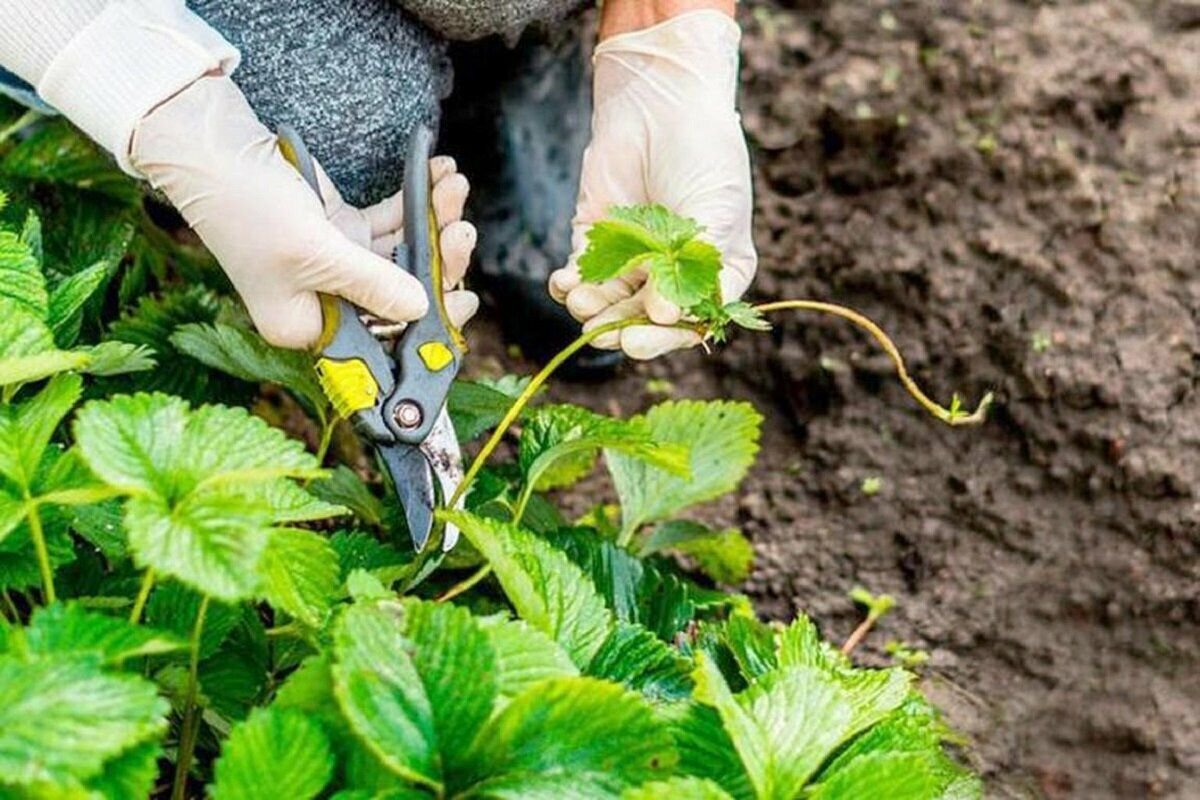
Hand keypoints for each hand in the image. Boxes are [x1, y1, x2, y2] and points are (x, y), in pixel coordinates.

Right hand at [130, 76, 477, 348]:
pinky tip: (437, 176)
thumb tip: (423, 308)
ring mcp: (335, 265)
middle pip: (401, 297)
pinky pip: (389, 224)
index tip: (461, 301)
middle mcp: (324, 303)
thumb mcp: (314, 252)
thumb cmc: (247, 207)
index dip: (426, 327)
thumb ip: (373, 284)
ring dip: (433, 222)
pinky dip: (414, 203)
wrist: (212, 145)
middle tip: (462, 233)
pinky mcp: (340, 229)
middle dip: (438, 263)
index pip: (380, 343)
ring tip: (453, 188)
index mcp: (308, 327)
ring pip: (402, 255)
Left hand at [548, 10, 755, 359]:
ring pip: (610, 304)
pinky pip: (581, 277)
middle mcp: (673, 276)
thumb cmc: (703, 155)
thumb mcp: (716, 213)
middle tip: (603, 334)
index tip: (638, 342)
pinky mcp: (596, 242)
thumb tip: (663, 316)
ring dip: (594, 310)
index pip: (691, 323)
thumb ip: (693, 268)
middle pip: (646, 320)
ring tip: (581, 303)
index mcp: (714, 275)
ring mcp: (634, 261)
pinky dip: (569, 286)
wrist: (662, 100)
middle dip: (623, 328)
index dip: (665, 339)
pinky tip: (563, 284)